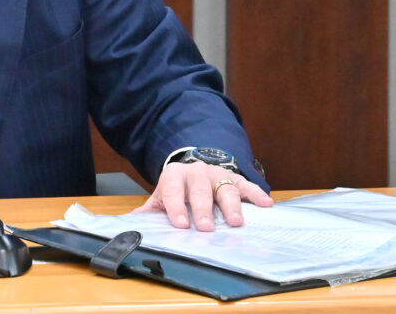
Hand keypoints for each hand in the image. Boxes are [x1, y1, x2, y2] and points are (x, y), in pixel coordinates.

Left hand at [132, 161, 272, 230]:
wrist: (191, 168)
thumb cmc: (176, 189)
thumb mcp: (160, 198)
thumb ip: (149, 212)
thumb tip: (129, 226)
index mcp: (173, 177)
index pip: (173, 192)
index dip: (176, 207)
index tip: (180, 224)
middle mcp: (196, 173)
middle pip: (200, 191)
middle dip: (203, 209)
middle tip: (206, 227)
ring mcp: (216, 175)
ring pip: (224, 188)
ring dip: (230, 206)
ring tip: (236, 222)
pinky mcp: (234, 178)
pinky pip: (246, 185)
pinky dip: (256, 194)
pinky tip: (265, 204)